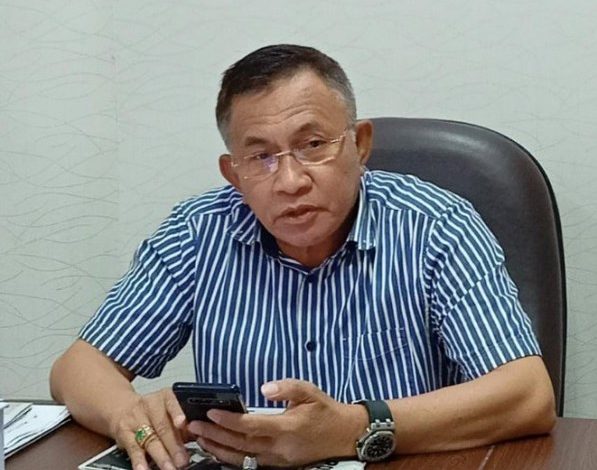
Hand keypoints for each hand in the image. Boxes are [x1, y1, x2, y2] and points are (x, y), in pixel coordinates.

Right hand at [109, 388, 189, 469]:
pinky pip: (133, 449)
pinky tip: (144, 469)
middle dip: (174, 445)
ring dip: (161, 457)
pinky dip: (140, 461)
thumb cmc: (153, 412)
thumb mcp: (168, 410)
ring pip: (150, 440)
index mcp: (165, 397)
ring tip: (170, 468)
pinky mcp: (125, 435)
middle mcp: (149, 406)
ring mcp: (136, 420)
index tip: (182, 423)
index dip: (177, 413)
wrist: (123, 408)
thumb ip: (183, 424)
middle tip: (183, 460)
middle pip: (163, 426)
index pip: (171, 403)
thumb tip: (201, 437)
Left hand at [187, 379, 367, 466]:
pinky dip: (230, 457)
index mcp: (287, 429)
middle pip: (240, 444)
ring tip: (199, 438)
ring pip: (241, 458)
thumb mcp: (310, 391)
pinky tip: (218, 449)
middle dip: (215, 435)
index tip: (210, 412)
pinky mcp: (278, 465)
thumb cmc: (325, 411)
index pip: (251, 425)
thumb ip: (287, 387)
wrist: (343, 435)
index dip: (229, 420)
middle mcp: (279, 449)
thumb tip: (264, 388)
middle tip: (193, 425)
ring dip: (218, 448)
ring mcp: (278, 461)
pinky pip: (249, 463)